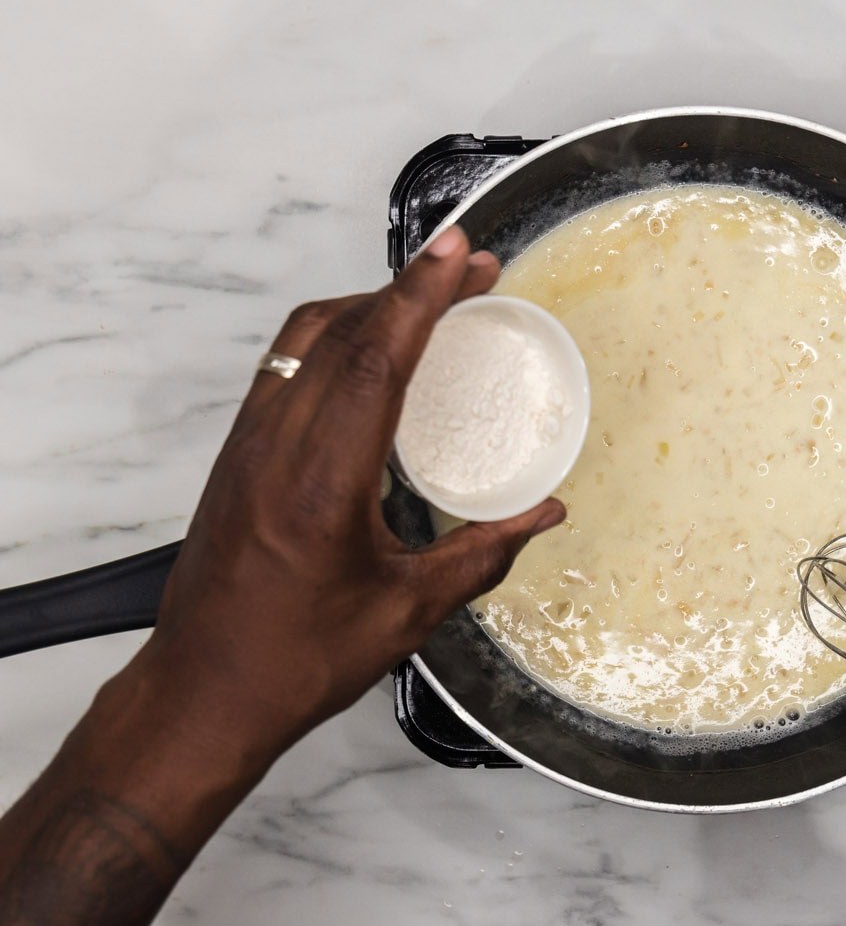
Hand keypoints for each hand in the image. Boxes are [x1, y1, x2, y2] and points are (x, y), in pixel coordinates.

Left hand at [133, 225, 565, 760]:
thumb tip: (543, 513)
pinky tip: (374, 352)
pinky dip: (336, 336)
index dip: (420, 296)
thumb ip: (482, 554)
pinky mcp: (238, 453)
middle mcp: (276, 447)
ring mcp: (248, 444)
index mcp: (322, 482)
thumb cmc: (295, 660)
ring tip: (429, 300)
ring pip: (305, 338)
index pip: (372, 358)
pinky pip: (286, 365)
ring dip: (370, 304)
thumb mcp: (407, 613)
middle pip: (341, 329)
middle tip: (468, 267)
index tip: (457, 254)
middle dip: (409, 286)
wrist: (201, 692)